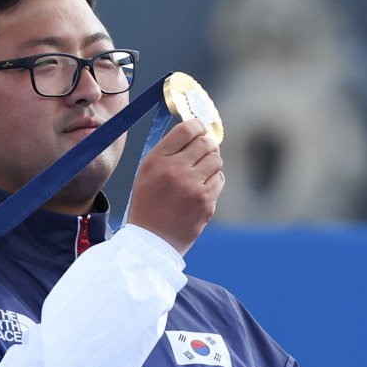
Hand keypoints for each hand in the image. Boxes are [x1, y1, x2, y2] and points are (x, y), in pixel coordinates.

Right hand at [128, 119, 223, 256]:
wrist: (151, 240)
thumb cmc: (148, 204)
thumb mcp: (147, 173)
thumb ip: (168, 152)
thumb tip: (197, 132)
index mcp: (156, 161)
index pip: (186, 130)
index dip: (197, 126)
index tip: (200, 129)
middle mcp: (174, 170)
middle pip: (205, 143)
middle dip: (207, 145)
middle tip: (203, 152)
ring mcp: (192, 186)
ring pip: (216, 160)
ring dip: (211, 164)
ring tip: (199, 174)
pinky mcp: (206, 201)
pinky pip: (219, 179)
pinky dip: (213, 181)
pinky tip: (200, 190)